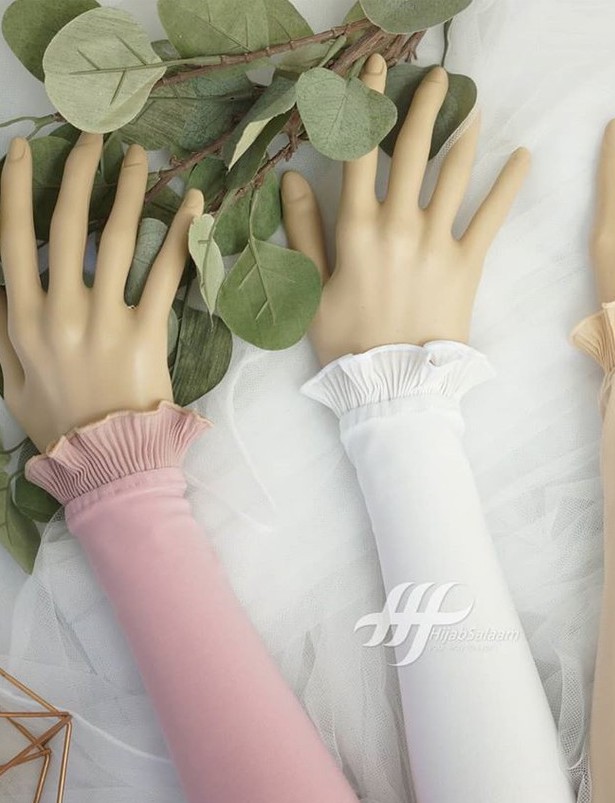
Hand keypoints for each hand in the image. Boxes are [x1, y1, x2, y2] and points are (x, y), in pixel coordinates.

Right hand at [0, 132, 203, 450]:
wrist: (106, 461)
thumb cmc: (59, 424)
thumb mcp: (9, 380)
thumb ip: (0, 331)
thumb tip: (0, 287)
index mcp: (23, 317)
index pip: (11, 238)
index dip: (14, 189)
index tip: (24, 150)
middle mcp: (61, 309)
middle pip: (66, 225)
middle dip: (79, 172)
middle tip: (96, 135)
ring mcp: (105, 319)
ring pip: (115, 240)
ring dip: (128, 191)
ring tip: (141, 157)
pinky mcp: (147, 333)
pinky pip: (166, 275)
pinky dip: (181, 237)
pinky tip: (195, 205)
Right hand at [280, 53, 530, 365]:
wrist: (393, 385)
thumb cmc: (346, 342)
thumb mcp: (312, 289)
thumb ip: (303, 231)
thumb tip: (290, 178)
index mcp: (357, 227)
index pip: (359, 151)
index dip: (364, 104)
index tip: (375, 71)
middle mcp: (399, 224)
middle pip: (413, 150)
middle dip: (424, 105)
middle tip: (439, 76)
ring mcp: (437, 242)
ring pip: (454, 173)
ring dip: (464, 132)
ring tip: (474, 103)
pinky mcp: (468, 264)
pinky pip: (491, 217)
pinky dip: (509, 185)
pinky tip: (523, 157)